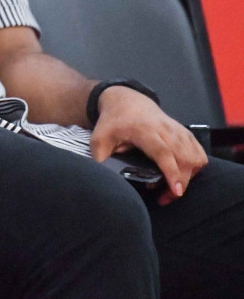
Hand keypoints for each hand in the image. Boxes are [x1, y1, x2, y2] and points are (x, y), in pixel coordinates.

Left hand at [90, 86, 207, 203]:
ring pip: (195, 157)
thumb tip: (106, 179)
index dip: (172, 172)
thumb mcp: (99, 139)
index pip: (163, 152)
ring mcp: (178, 130)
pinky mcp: (185, 133)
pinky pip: (199, 153)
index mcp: (143, 130)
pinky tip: (181, 173)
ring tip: (172, 187)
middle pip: (184, 158)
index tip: (176, 191)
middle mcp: (165, 129)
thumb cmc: (113, 122)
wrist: (127, 101)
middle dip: (180, 182)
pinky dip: (195, 167)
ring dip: (189, 176)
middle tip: (165, 198)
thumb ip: (100, 158)